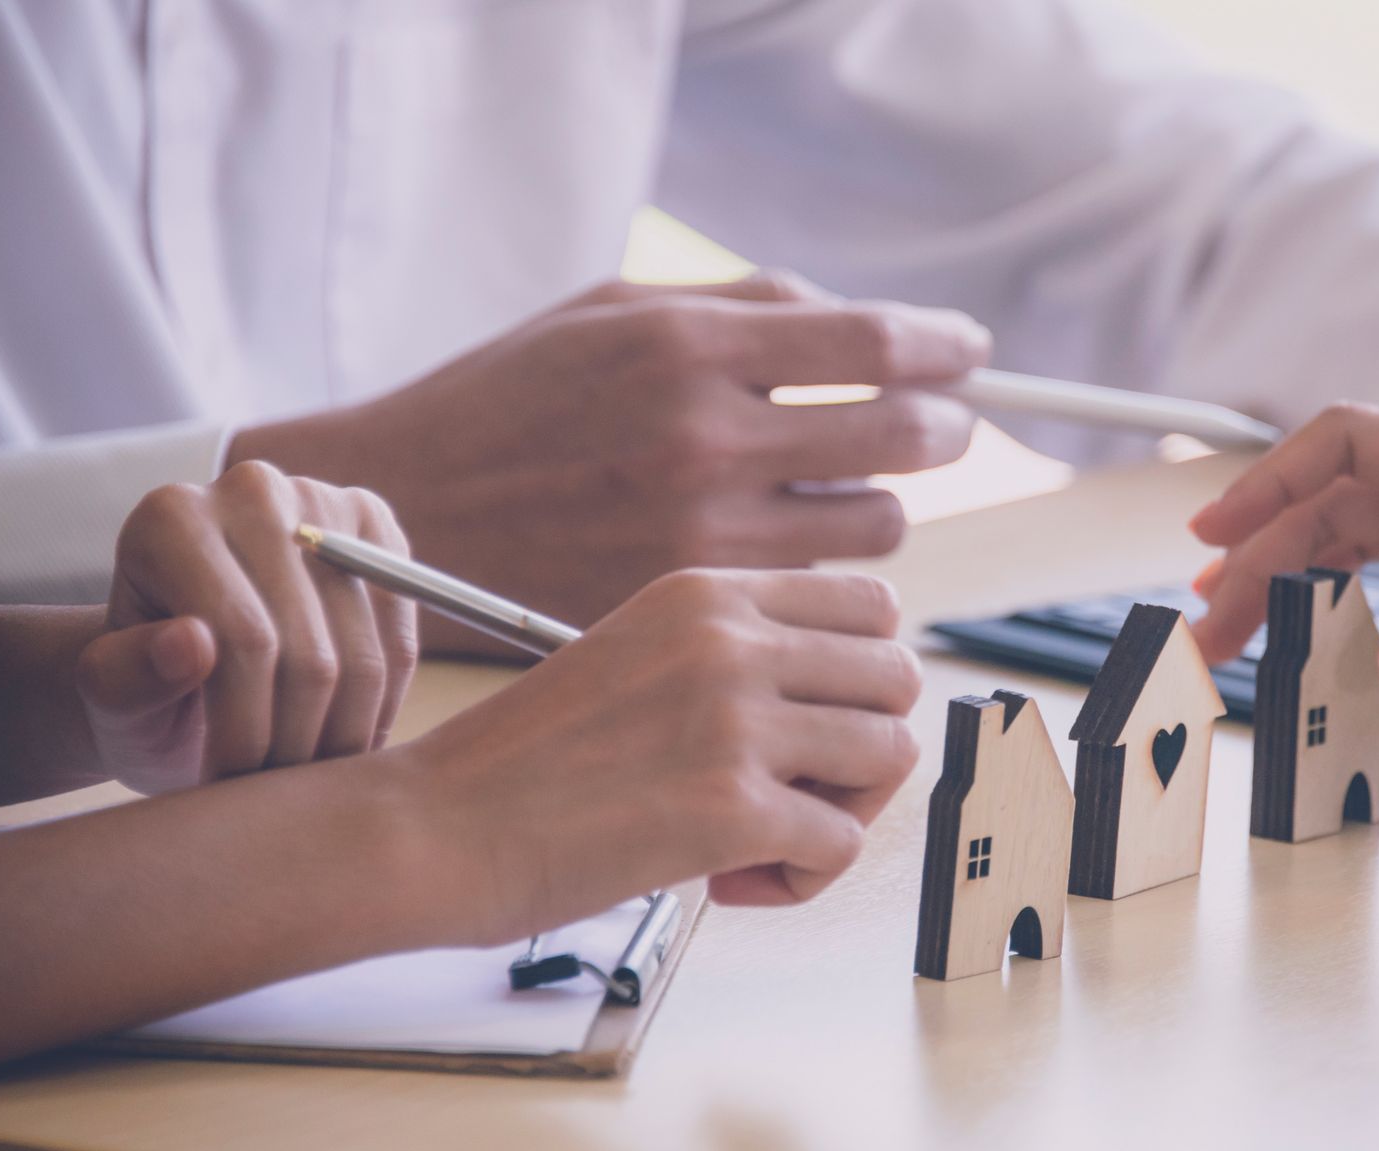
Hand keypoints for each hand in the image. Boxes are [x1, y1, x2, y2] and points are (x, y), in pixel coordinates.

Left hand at [78, 462, 418, 793]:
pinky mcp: (381, 533)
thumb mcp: (112, 699)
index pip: (244, 639)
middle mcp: (255, 490)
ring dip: (344, 736)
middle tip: (276, 790)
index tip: (232, 785)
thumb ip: (129, 677)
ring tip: (308, 772)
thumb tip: (190, 644)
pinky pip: (401, 643)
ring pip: (365, 657)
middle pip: (311, 653)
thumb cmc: (144, 686)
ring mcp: (327, 504)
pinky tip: (345, 738)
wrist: (190, 659)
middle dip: (297, 743)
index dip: (248, 731)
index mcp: (172, 518)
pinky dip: (381, 706)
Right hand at [229, 273, 990, 655]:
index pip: (871, 343)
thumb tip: (863, 324)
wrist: (407, 517)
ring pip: (870, 538)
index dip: (944, 348)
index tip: (971, 354)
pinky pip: (811, 601)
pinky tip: (784, 550)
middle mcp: (701, 443)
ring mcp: (697, 540)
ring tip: (841, 492)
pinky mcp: (687, 617)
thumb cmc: (512, 401)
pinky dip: (820, 574)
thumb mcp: (613, 310)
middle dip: (942, 432)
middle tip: (943, 425)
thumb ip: (744, 306)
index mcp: (685, 347)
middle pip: (898, 444)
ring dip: (878, 509)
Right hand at [402, 569, 919, 939]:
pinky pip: (844, 843)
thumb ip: (733, 659)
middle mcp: (729, 639)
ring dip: (842, 811)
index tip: (808, 724)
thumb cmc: (525, 764)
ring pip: (890, 754)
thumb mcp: (639, 656)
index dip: (859, 675)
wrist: (433, 827)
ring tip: (764, 839)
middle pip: (896, 676)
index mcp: (707, 593)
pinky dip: (804, 876)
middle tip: (795, 790)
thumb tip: (842, 705)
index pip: (871, 602)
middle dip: (863, 746)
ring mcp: (734, 719)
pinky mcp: (731, 808)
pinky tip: (731, 881)